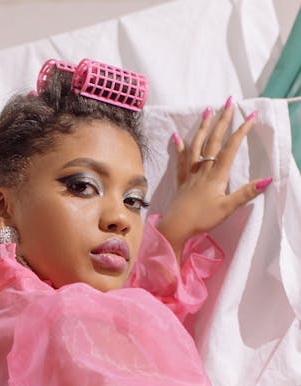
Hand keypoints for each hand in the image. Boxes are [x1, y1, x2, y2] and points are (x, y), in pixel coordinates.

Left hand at [157, 99, 270, 260]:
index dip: (242, 131)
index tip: (252, 115)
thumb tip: (267, 180)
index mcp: (216, 174)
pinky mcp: (181, 181)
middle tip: (229, 101)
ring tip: (207, 110)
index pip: (231, 147)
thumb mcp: (227, 208)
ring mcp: (191, 173)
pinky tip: (177, 136)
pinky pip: (181, 160)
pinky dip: (180, 147)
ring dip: (203, 126)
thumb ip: (246, 193)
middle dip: (223, 120)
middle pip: (214, 140)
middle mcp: (203, 169)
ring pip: (197, 145)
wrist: (175, 228)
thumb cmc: (201, 219)